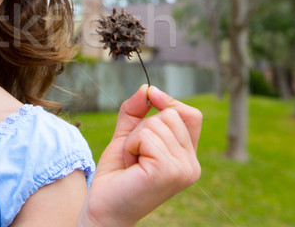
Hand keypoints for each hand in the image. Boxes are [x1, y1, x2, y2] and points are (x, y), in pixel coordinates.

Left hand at [77, 85, 201, 225]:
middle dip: (143, 126)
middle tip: (134, 153)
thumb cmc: (117, 174)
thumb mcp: (127, 135)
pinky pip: (146, 136)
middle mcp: (191, 165)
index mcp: (188, 157)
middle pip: (171, 114)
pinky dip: (131, 146)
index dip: (171, 101)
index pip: (191, 115)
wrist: (103, 207)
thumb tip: (146, 87)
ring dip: (134, 139)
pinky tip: (131, 166)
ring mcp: (183, 169)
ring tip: (132, 161)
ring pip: (157, 123)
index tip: (151, 95)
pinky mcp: (169, 172)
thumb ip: (136, 110)